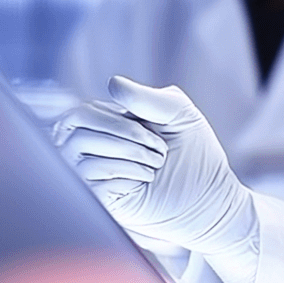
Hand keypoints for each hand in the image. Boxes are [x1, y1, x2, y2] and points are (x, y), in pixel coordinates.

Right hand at [49, 76, 255, 256]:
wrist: (205, 195)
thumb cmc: (190, 151)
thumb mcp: (176, 112)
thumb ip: (146, 97)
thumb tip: (112, 83)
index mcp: (102, 123)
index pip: (84, 112)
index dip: (120, 120)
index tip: (157, 131)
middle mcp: (88, 147)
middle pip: (78, 129)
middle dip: (124, 135)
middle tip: (159, 150)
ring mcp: (88, 175)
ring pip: (82, 154)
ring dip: (128, 155)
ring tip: (155, 165)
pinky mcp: (96, 199)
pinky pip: (90, 179)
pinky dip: (125, 174)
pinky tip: (146, 179)